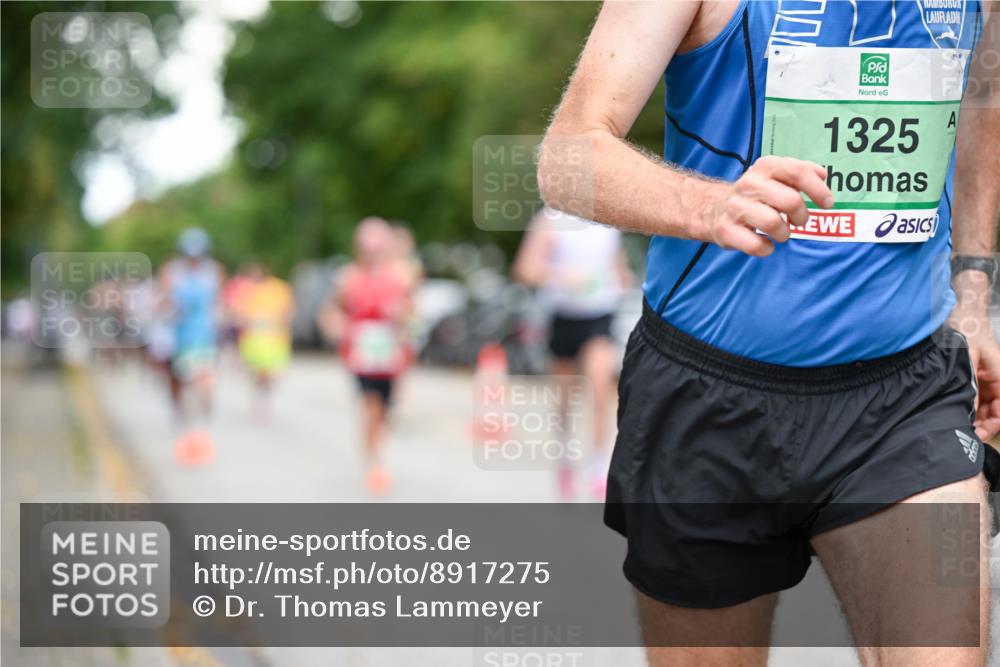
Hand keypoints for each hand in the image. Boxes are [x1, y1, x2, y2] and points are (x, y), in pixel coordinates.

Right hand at [695, 156, 834, 256]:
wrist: (711, 209)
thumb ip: (799, 172)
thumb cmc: (754, 195)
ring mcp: (736, 207)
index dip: (817, 189)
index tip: (827, 203)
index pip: (797, 172)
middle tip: (799, 221)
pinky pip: (756, 245)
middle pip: (790, 201)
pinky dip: (766, 249)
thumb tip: (822, 174)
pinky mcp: (726, 230)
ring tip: (781, 233)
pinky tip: (766, 245)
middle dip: (802, 216)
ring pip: (773, 223)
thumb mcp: (774, 175)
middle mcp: (749, 184)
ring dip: (784, 234)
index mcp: (765, 167)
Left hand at [949, 271, 999, 439]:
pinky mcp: (976, 376)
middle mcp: (996, 378)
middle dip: (983, 424)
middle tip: (966, 435)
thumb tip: (969, 409)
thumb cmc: (966, 331)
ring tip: (959, 427)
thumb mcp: (967, 359)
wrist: (959, 313)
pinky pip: (976, 396)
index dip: (994, 424)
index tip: (979, 435)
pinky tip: (956, 413)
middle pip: (995, 409)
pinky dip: (969, 406)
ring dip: (975, 417)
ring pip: (985, 405)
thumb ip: (972, 384)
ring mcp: (986, 378)